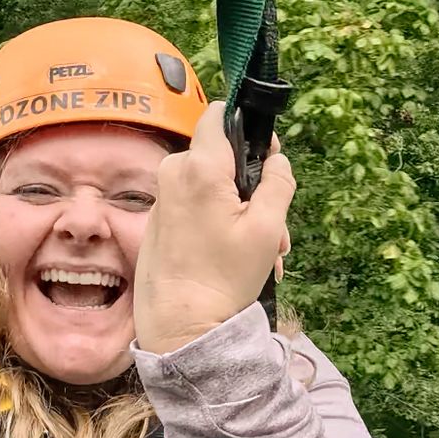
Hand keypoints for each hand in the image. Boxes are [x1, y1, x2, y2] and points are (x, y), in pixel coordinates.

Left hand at [133, 101, 294, 354]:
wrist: (180, 323)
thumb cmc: (224, 277)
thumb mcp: (268, 228)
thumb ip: (279, 183)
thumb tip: (277, 161)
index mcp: (199, 167)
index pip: (218, 114)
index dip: (247, 126)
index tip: (266, 155)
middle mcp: (173, 174)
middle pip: (222, 157)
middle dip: (253, 186)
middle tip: (276, 226)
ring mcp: (163, 197)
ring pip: (212, 185)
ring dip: (242, 212)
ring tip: (265, 253)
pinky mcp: (159, 220)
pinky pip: (196, 205)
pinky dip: (219, 223)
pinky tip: (238, 257)